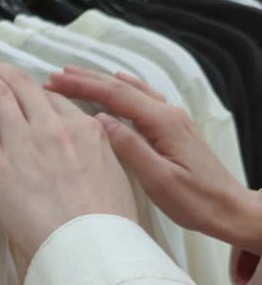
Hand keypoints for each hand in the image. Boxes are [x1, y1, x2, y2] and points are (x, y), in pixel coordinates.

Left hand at [0, 51, 137, 264]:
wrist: (91, 249)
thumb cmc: (106, 230)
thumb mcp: (115, 183)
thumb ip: (96, 162)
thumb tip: (82, 164)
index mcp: (87, 132)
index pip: (55, 100)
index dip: (34, 90)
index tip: (21, 87)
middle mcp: (54, 128)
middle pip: (23, 86)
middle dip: (1, 68)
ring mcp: (23, 143)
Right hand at [45, 66, 261, 254]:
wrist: (229, 209)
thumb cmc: (195, 201)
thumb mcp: (159, 179)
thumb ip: (130, 147)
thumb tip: (101, 120)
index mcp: (162, 123)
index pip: (114, 96)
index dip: (82, 87)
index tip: (54, 82)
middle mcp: (168, 113)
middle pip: (121, 87)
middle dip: (85, 79)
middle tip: (55, 76)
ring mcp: (172, 118)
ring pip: (131, 89)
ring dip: (101, 81)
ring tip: (76, 76)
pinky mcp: (173, 127)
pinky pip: (143, 96)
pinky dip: (123, 86)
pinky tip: (118, 82)